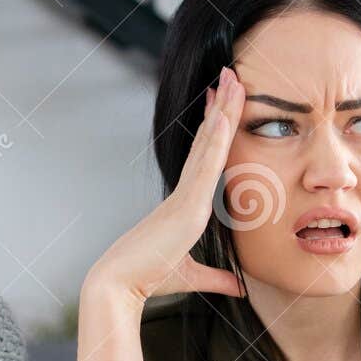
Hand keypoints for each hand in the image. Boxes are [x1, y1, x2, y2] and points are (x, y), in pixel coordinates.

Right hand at [82, 66, 248, 306]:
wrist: (121, 284)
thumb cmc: (150, 278)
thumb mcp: (193, 276)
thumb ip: (217, 278)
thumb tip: (240, 287)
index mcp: (186, 204)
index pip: (205, 157)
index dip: (214, 127)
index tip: (221, 101)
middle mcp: (186, 193)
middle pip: (208, 141)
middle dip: (221, 106)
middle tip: (230, 74)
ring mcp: (187, 196)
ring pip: (209, 145)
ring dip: (222, 111)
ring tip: (232, 79)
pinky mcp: (188, 206)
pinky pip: (205, 167)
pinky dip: (215, 140)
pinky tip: (224, 116)